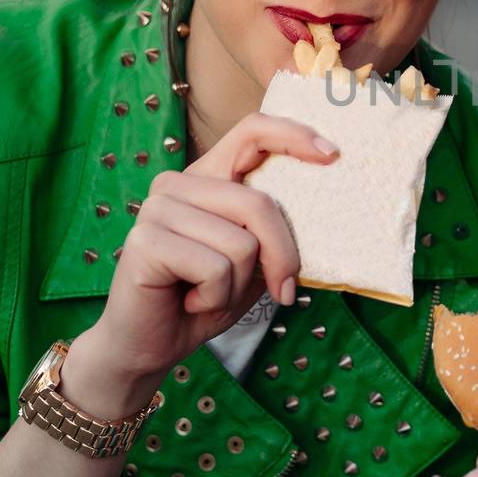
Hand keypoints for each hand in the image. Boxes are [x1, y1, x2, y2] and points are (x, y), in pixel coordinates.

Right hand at [70, 113, 339, 402]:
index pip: (251, 131)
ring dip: (238, 285)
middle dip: (282, 256)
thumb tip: (323, 211)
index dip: (293, 135)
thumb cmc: (206, 297)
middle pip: (259, 203)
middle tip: (280, 290)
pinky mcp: (146, 241)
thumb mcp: (254, 261)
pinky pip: (215, 268)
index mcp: (207, 177)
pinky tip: (190, 301)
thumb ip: (272, 230)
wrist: (151, 345)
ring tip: (209, 293)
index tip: (332, 154)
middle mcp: (178, 183)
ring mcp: (157, 208)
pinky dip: (215, 297)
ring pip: (241, 242)